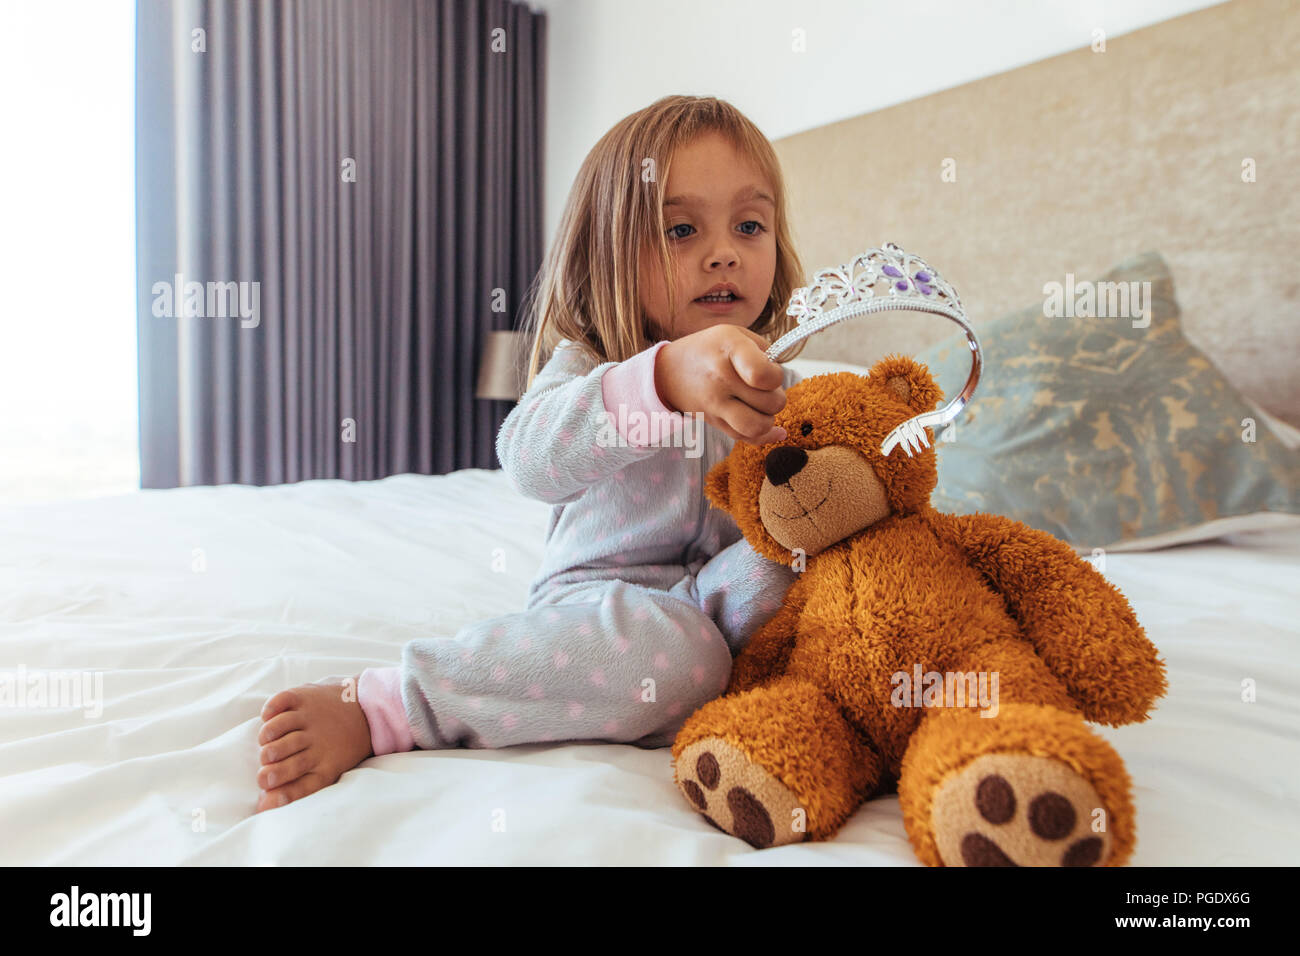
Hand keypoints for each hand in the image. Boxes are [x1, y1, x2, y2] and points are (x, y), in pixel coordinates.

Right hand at [654, 325, 788, 444]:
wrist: (668, 372)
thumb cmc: (709, 349)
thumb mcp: (734, 334)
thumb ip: (764, 350)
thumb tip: (782, 378)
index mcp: (729, 349)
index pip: (763, 375)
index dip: (776, 376)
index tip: (769, 371)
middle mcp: (720, 378)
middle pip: (770, 402)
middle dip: (776, 396)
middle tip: (764, 389)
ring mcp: (716, 404)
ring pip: (758, 426)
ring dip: (769, 419)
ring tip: (762, 407)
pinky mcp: (715, 423)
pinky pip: (747, 438)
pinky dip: (765, 436)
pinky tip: (775, 430)